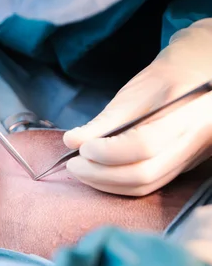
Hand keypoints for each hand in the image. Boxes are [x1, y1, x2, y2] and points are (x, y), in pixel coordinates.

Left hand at [63, 19, 211, 195]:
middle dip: (101, 174)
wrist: (194, 80)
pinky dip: (119, 184)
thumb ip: (103, 121)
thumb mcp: (132, 94)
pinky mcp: (180, 169)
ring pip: (145, 185)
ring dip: (107, 183)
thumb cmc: (162, 80)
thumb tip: (72, 142)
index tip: (81, 148)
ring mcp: (189, 160)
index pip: (144, 145)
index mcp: (184, 116)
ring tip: (82, 169)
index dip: (108, 152)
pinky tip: (99, 174)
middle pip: (144, 173)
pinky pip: (149, 185)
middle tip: (74, 165)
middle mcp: (192, 143)